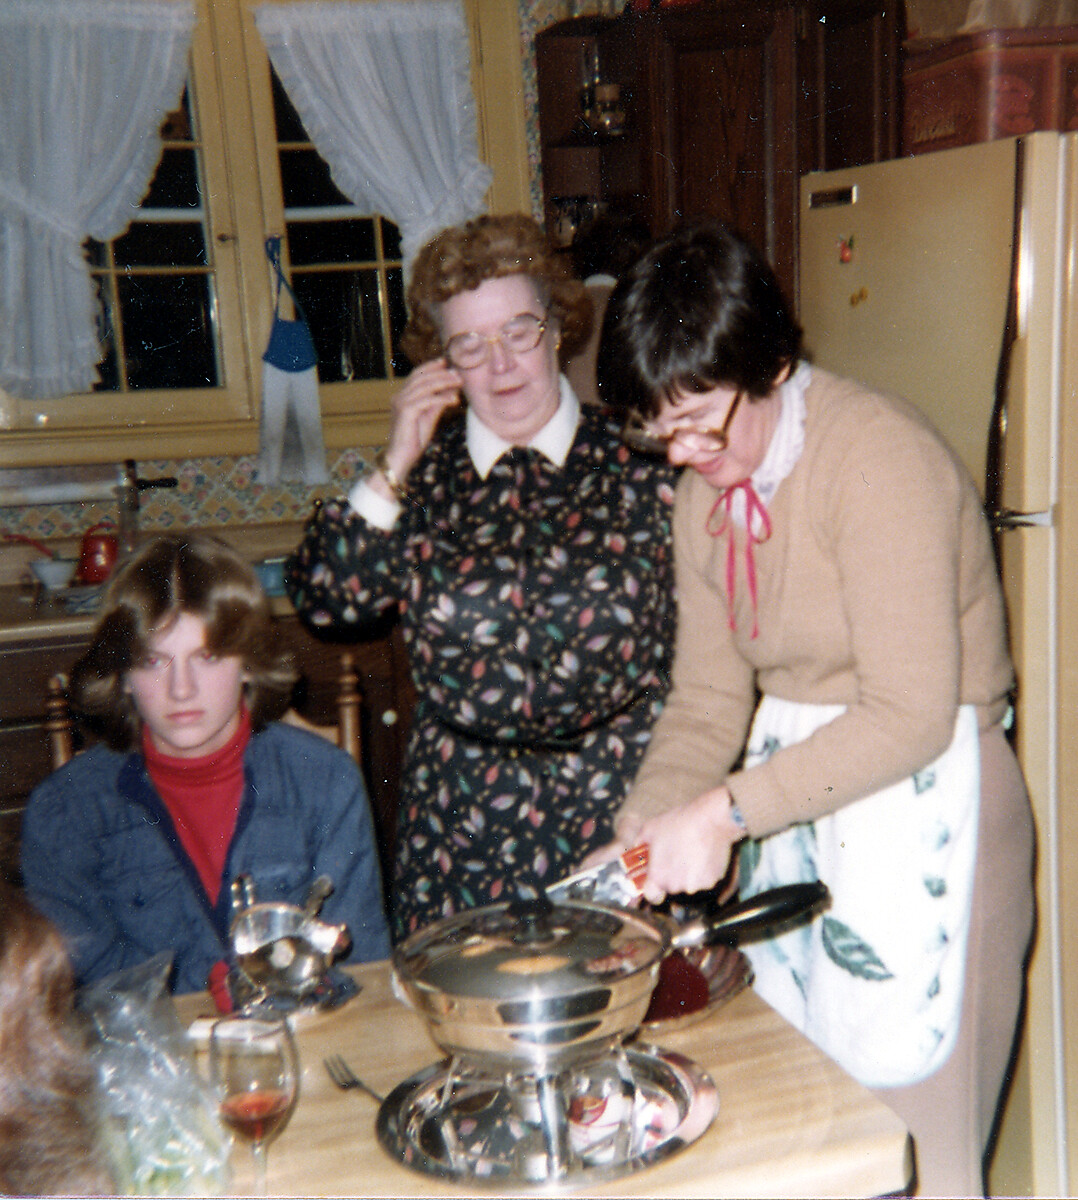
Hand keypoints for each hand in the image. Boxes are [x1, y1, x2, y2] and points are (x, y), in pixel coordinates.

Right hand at [372, 358, 462, 496]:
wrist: (401, 458)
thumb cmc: (414, 440)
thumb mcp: (429, 417)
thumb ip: (437, 403)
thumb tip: (451, 390)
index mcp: (403, 396)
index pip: (417, 374)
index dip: (431, 367)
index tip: (447, 363)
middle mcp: (399, 396)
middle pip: (422, 377)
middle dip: (441, 373)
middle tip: (458, 373)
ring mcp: (401, 403)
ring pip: (425, 386)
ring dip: (444, 382)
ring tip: (458, 381)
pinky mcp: (405, 411)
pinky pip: (426, 400)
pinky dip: (441, 398)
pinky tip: (454, 399)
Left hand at [630, 786, 743, 904]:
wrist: (710, 818)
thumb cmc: (679, 822)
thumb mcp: (649, 829)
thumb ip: (639, 844)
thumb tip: (636, 848)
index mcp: (659, 876)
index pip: (651, 895)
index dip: (652, 887)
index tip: (654, 877)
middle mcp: (678, 885)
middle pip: (671, 886)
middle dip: (671, 873)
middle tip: (675, 854)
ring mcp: (697, 884)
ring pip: (689, 882)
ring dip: (688, 872)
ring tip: (690, 849)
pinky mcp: (713, 880)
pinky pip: (704, 878)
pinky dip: (703, 869)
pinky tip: (703, 852)